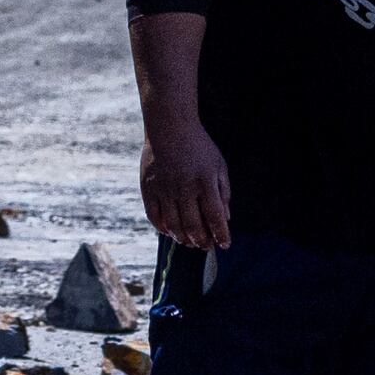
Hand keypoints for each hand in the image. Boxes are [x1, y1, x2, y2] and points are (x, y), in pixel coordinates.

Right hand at [141, 116, 234, 251]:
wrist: (170, 127)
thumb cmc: (199, 147)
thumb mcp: (219, 166)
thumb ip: (223, 193)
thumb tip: (225, 219)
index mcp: (205, 182)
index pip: (215, 217)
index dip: (221, 235)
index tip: (225, 245)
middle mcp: (185, 188)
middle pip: (194, 226)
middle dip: (203, 242)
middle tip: (207, 247)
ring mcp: (165, 189)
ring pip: (174, 225)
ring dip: (184, 239)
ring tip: (190, 242)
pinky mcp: (149, 188)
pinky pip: (154, 216)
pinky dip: (163, 228)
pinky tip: (171, 232)